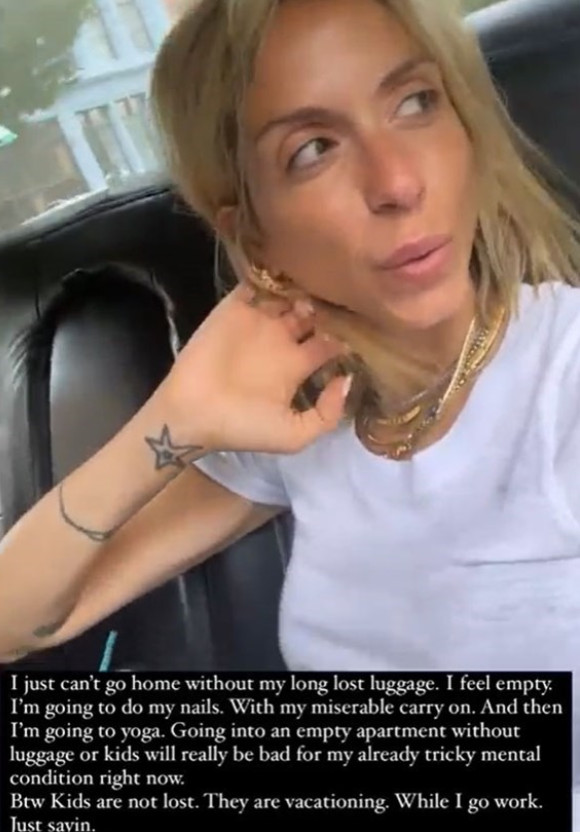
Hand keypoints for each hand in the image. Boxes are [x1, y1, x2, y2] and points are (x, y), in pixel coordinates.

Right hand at [154, 259, 350, 453]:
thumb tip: (347, 379)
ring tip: (317, 278)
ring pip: (287, 293)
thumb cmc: (243, 428)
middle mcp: (281, 340)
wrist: (193, 416)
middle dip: (327, 302)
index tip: (364, 320)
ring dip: (302, 285)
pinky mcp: (233, 309)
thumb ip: (327, 413)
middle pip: (313, 312)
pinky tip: (286, 268)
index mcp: (298, 366)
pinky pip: (254, 284)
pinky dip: (268, 274)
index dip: (346, 331)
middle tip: (342, 292)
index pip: (330, 341)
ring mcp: (257, 322)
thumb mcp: (295, 435)